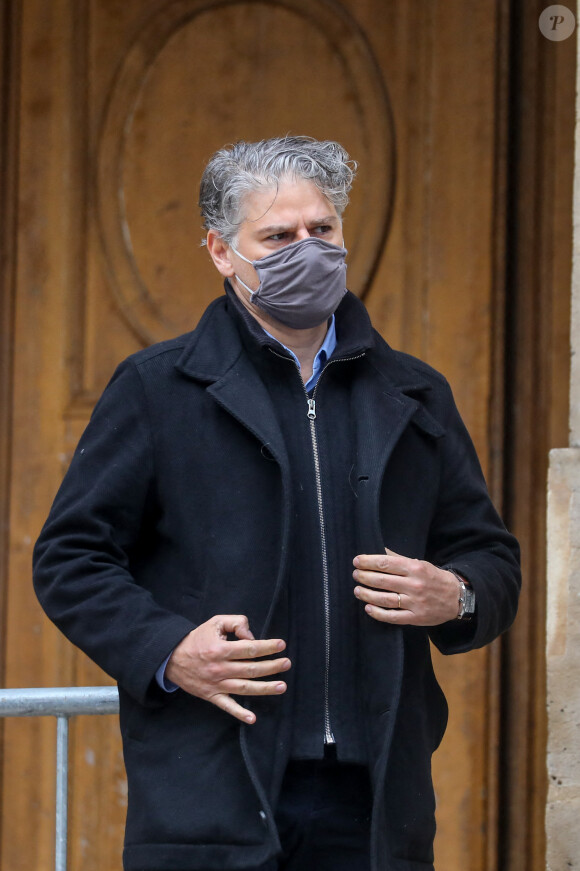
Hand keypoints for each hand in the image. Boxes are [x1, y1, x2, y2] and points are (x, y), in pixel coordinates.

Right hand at [165, 614, 290, 723]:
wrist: (172, 659)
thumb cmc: (198, 639)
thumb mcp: (215, 623)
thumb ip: (235, 623)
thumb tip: (251, 636)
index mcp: (220, 649)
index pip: (248, 649)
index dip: (267, 647)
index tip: (281, 645)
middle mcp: (219, 668)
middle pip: (251, 669)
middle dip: (271, 666)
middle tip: (287, 663)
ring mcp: (216, 684)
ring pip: (244, 688)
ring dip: (265, 688)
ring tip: (282, 686)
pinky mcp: (212, 696)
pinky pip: (227, 706)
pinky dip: (239, 713)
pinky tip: (253, 718)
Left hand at [352, 549, 459, 625]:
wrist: (456, 597)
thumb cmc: (433, 578)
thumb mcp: (420, 563)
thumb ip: (399, 559)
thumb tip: (379, 551)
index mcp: (415, 568)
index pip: (386, 563)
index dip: (368, 562)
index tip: (357, 561)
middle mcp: (414, 585)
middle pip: (382, 580)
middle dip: (364, 577)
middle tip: (355, 575)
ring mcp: (415, 603)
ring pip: (385, 599)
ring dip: (367, 594)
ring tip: (357, 590)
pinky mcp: (416, 618)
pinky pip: (393, 617)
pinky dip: (378, 613)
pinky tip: (368, 608)